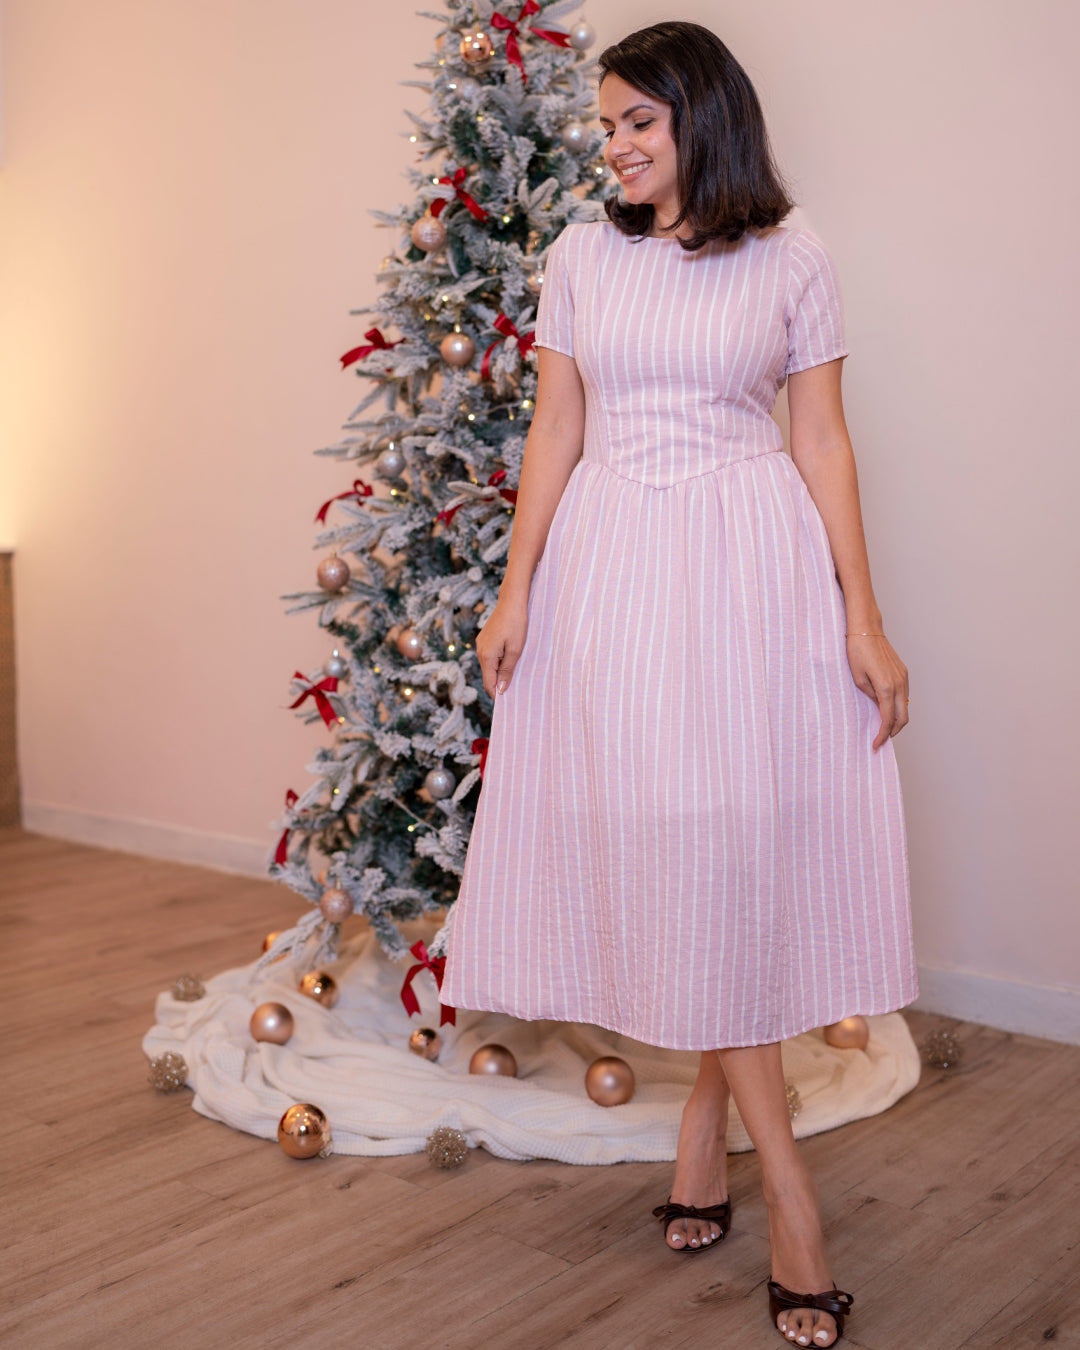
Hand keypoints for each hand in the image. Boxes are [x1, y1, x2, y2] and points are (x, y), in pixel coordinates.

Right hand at [476, 595, 528, 698]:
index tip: (508, 703)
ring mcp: (481, 644)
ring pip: (489, 666)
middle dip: (499, 685)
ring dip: (500, 672)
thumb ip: (507, 671)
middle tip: (515, 691)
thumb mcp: (515, 650)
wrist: (512, 601)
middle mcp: (480, 651)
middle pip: (488, 676)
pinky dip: (498, 662)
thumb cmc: (516, 624)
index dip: (497, 695)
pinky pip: (490, 656)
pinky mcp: (485, 639)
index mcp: (487, 656)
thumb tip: (501, 690)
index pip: (489, 683)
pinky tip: (510, 660)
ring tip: (515, 675)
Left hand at [845, 634, 908, 750]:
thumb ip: (869, 695)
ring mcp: (904, 677)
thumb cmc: (857, 651)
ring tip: (884, 727)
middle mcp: (899, 684)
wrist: (867, 629)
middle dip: (893, 733)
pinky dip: (898, 707)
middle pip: (903, 718)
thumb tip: (877, 706)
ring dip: (897, 720)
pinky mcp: (903, 672)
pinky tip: (887, 709)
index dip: (883, 735)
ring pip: (905, 707)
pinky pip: (904, 695)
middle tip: (881, 740)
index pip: (888, 719)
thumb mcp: (856, 677)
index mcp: (886, 687)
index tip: (876, 745)